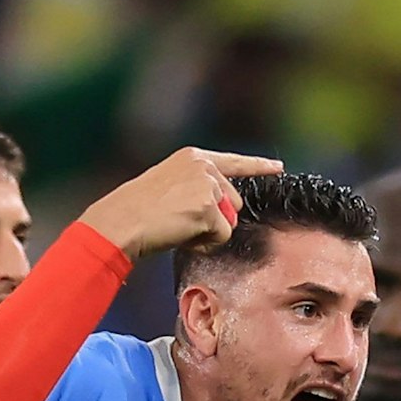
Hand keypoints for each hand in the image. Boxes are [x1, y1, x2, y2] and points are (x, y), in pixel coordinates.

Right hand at [80, 148, 283, 261]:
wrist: (122, 221)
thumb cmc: (140, 212)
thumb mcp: (170, 187)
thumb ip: (198, 190)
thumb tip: (224, 211)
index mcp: (193, 157)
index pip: (234, 162)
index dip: (259, 167)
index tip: (278, 168)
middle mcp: (204, 166)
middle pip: (234, 202)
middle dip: (216, 219)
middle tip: (181, 222)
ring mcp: (208, 184)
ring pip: (229, 220)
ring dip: (209, 232)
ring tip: (178, 227)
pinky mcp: (208, 206)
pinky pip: (221, 235)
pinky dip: (204, 243)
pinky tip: (181, 234)